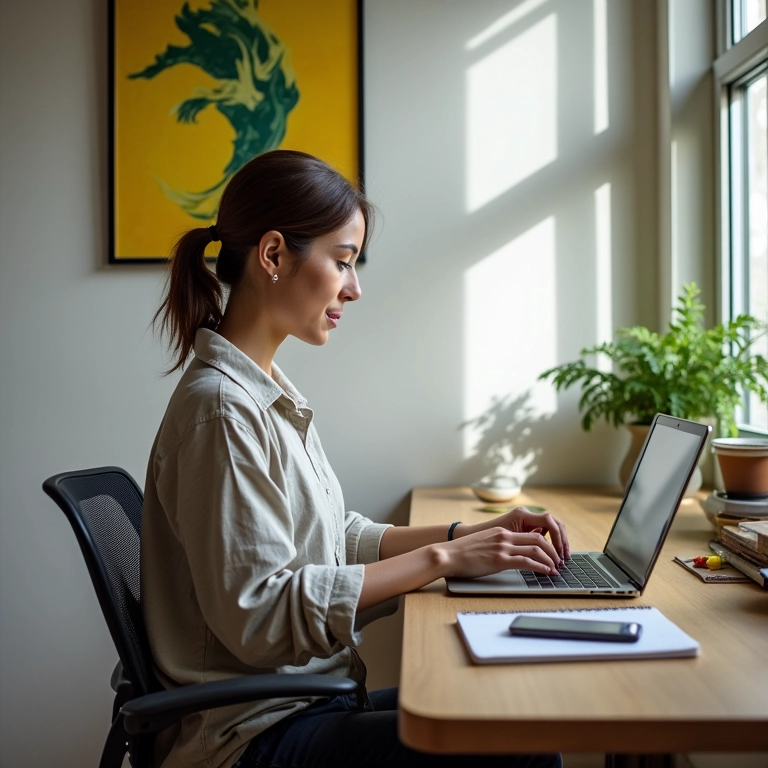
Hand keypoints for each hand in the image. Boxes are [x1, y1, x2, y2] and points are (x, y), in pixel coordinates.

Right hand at [437, 526, 559, 578]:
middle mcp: (504, 536)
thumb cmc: (462, 553)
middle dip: (553, 550)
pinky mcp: (500, 560)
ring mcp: (502, 547)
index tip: (552, 552)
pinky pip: (526, 561)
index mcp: (501, 532)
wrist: (448, 555)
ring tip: (556, 568)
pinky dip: (540, 567)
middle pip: (538, 538)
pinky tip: (546, 572)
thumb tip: (508, 555)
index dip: (546, 543)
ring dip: (550, 559)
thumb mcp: (483, 543)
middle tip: (559, 561)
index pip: (531, 533)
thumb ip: (497, 545)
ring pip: (536, 548)